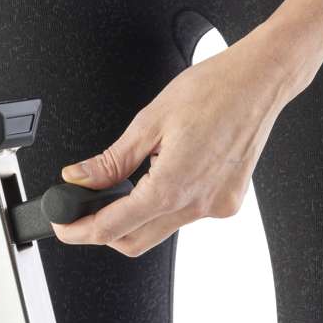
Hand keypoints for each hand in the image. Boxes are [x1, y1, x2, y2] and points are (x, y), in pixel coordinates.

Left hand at [50, 33, 318, 256]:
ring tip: (120, 184)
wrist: (259, 82)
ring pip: (161, 229)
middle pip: (136, 240)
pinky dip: (164, 204)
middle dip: (104, 231)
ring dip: (135, 217)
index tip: (63, 226)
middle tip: (82, 209)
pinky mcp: (227, 201)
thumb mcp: (149, 120)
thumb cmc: (213, 89)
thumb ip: (112, 159)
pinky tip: (160, 176)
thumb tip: (79, 178)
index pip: (114, 226)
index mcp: (174, 185)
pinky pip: (186, 215)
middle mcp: (198, 204)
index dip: (81, 230)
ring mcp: (216, 206)